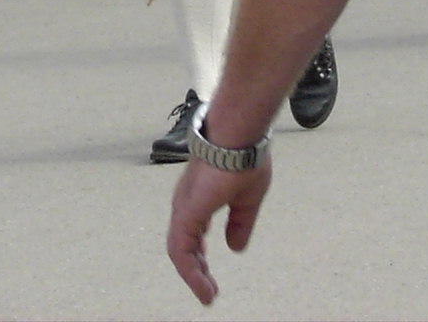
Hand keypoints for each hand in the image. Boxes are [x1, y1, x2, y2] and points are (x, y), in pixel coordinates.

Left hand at [167, 159, 273, 306]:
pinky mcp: (187, 212)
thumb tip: (235, 247)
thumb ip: (240, 223)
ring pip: (179, 251)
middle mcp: (187, 203)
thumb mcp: (247, 199)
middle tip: (208, 291)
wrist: (239, 133)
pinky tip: (203, 286)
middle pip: (183, 244)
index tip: (208, 275)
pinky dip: (190, 272)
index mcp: (200, 198)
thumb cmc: (244, 156)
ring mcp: (184, 207)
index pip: (192, 234)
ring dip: (193, 276)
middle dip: (195, 270)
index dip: (199, 257)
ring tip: (207, 295)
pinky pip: (181, 250)